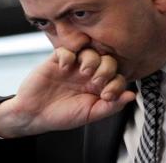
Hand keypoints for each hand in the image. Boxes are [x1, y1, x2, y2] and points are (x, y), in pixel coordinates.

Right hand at [0, 47, 135, 137]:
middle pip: (106, 59)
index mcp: (98, 86)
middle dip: (106, 68)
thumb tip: (131, 96)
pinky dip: (68, 55)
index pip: (117, 76)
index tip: (107, 96)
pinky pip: (67, 49)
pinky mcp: (57, 60)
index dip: (116, 83)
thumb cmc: (62, 115)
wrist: (34, 114)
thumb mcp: (90, 114)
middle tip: (97, 81)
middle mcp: (88, 74)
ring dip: (90, 59)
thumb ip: (111, 106)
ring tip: (83, 72)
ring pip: (90, 51)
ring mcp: (73, 65)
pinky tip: (64, 68)